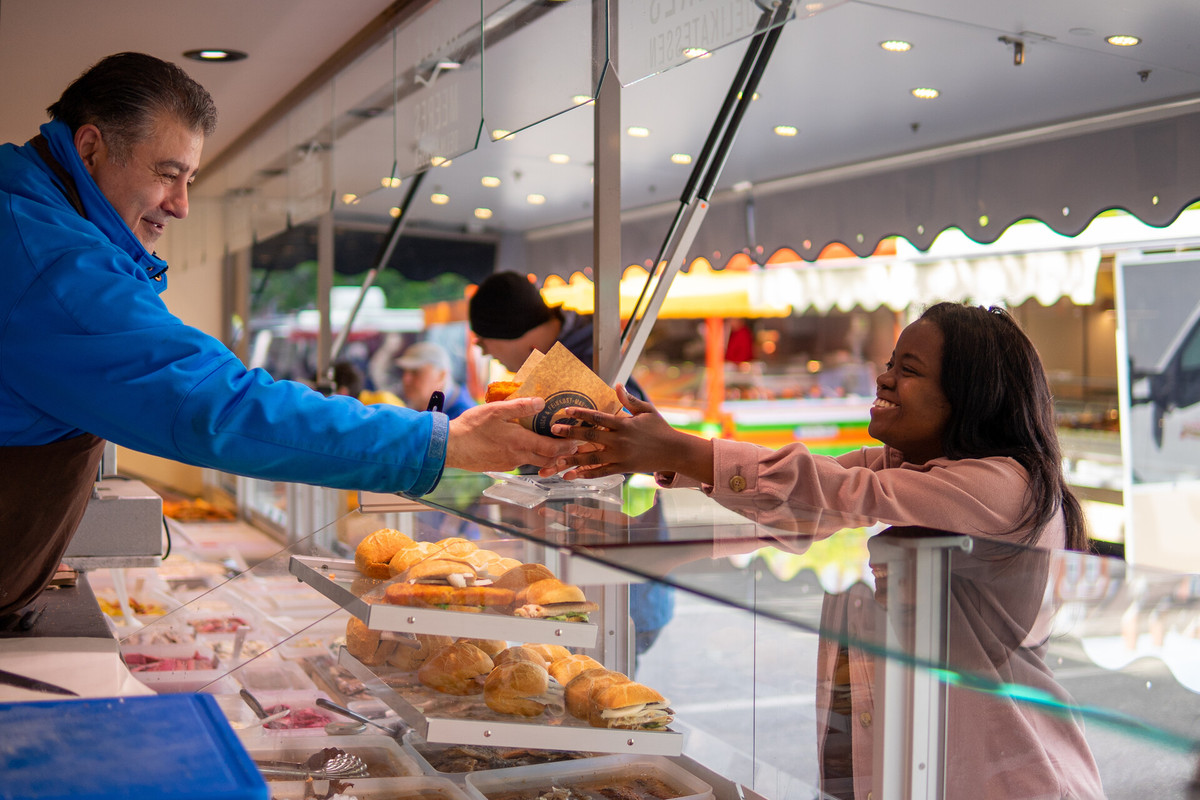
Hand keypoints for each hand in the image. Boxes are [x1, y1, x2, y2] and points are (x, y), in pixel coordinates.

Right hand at [446, 397, 576, 471]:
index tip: (576, 441)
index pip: (552, 448)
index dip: (566, 446)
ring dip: (547, 457)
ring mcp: (509, 464)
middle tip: (571, 445)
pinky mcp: (500, 466)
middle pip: (547, 459)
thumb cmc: (472, 427)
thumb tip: (541, 402)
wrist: (450, 447)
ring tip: (554, 447)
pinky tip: (527, 448)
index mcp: (520, 442)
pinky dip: (530, 457)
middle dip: (562, 454)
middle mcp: (518, 456)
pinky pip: (521, 463)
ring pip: (535, 462)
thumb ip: (520, 406)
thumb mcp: (496, 410)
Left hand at [546, 385, 713, 481]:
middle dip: (570, 434)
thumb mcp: (647, 410)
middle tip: (553, 431)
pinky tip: (571, 475)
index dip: (581, 413)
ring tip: (555, 459)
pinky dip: (585, 474)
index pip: (598, 417)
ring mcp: (620, 456)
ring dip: (572, 458)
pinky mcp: (622, 468)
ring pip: (592, 458)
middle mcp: (620, 441)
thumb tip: (616, 385)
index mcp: (624, 424)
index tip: (566, 410)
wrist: (674, 452)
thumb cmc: (660, 429)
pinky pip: (601, 472)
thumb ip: (629, 400)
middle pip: (591, 437)